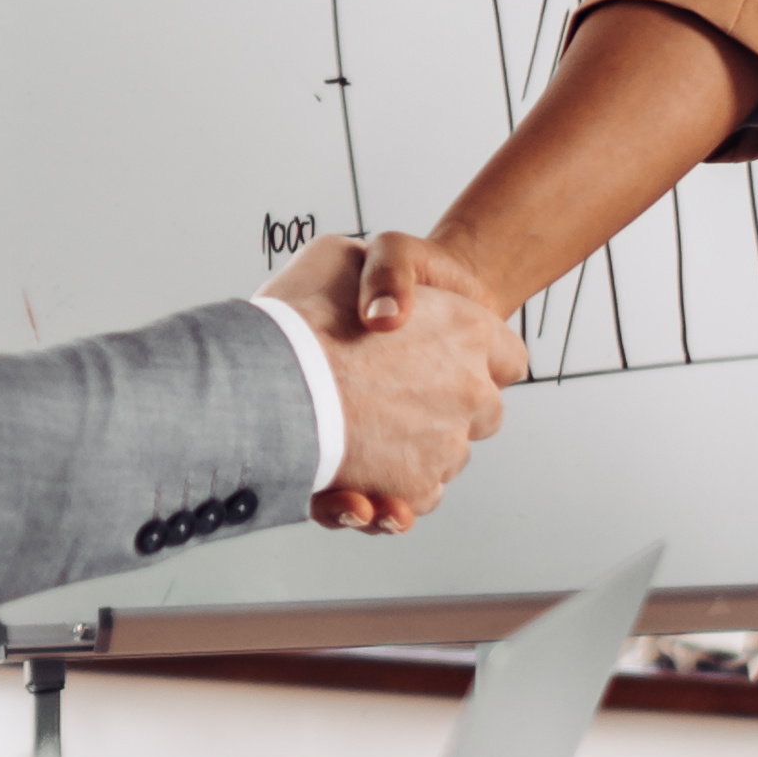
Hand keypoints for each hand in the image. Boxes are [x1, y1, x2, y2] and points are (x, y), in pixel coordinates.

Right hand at [273, 237, 520, 531]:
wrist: (251, 375)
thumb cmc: (301, 308)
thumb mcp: (344, 256)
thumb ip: (385, 275)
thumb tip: (387, 315)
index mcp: (467, 330)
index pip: (506, 356)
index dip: (477, 358)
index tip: (440, 361)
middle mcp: (471, 392)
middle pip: (481, 412)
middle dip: (445, 410)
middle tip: (387, 401)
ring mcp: (447, 447)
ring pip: (445, 458)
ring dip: (408, 455)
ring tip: (355, 442)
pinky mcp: (414, 492)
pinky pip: (414, 500)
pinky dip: (388, 499)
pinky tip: (355, 488)